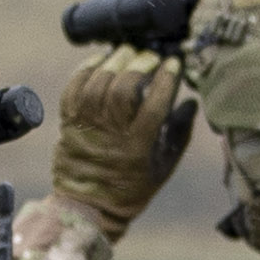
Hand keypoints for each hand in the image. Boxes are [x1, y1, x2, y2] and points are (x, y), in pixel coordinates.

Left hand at [47, 47, 195, 233]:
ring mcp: (86, 126)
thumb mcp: (164, 167)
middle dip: (140, 64)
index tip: (174, 63)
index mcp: (138, 146)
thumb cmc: (131, 189)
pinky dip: (87, 68)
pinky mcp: (68, 122)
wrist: (86, 207)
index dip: (166, 79)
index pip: (155, 104)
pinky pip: (74, 87)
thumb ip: (180, 134)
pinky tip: (101, 59)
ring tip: (128, 52)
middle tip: (151, 56)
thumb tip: (190, 102)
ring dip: (115, 61)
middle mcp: (111, 133)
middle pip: (124, 88)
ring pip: (99, 83)